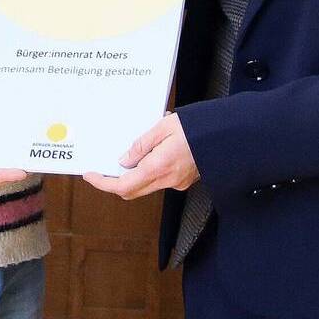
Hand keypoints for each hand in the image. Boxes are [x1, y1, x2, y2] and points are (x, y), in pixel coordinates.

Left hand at [82, 112, 197, 198]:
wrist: (227, 136)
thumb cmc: (198, 128)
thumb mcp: (162, 127)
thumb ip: (140, 145)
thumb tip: (124, 160)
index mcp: (158, 167)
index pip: (123, 185)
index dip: (103, 183)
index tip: (91, 176)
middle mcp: (167, 180)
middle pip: (131, 190)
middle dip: (114, 182)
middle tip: (103, 168)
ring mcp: (177, 183)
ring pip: (145, 185)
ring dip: (133, 174)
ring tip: (134, 151)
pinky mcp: (184, 181)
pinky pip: (159, 179)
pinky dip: (149, 170)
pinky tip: (154, 152)